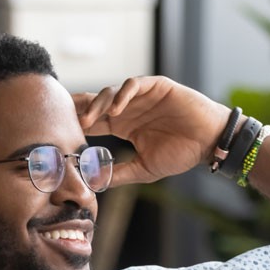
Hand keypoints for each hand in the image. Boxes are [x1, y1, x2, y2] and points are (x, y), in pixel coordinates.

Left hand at [73, 76, 231, 185]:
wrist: (209, 142)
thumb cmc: (181, 153)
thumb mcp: (145, 169)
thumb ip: (120, 173)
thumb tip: (96, 183)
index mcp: (124, 125)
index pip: (94, 121)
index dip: (77, 124)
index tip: (60, 133)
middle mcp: (129, 108)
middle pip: (96, 103)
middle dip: (80, 109)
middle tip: (64, 121)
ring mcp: (142, 96)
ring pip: (111, 93)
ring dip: (97, 105)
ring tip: (88, 121)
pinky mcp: (156, 86)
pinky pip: (134, 85)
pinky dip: (122, 95)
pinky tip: (115, 111)